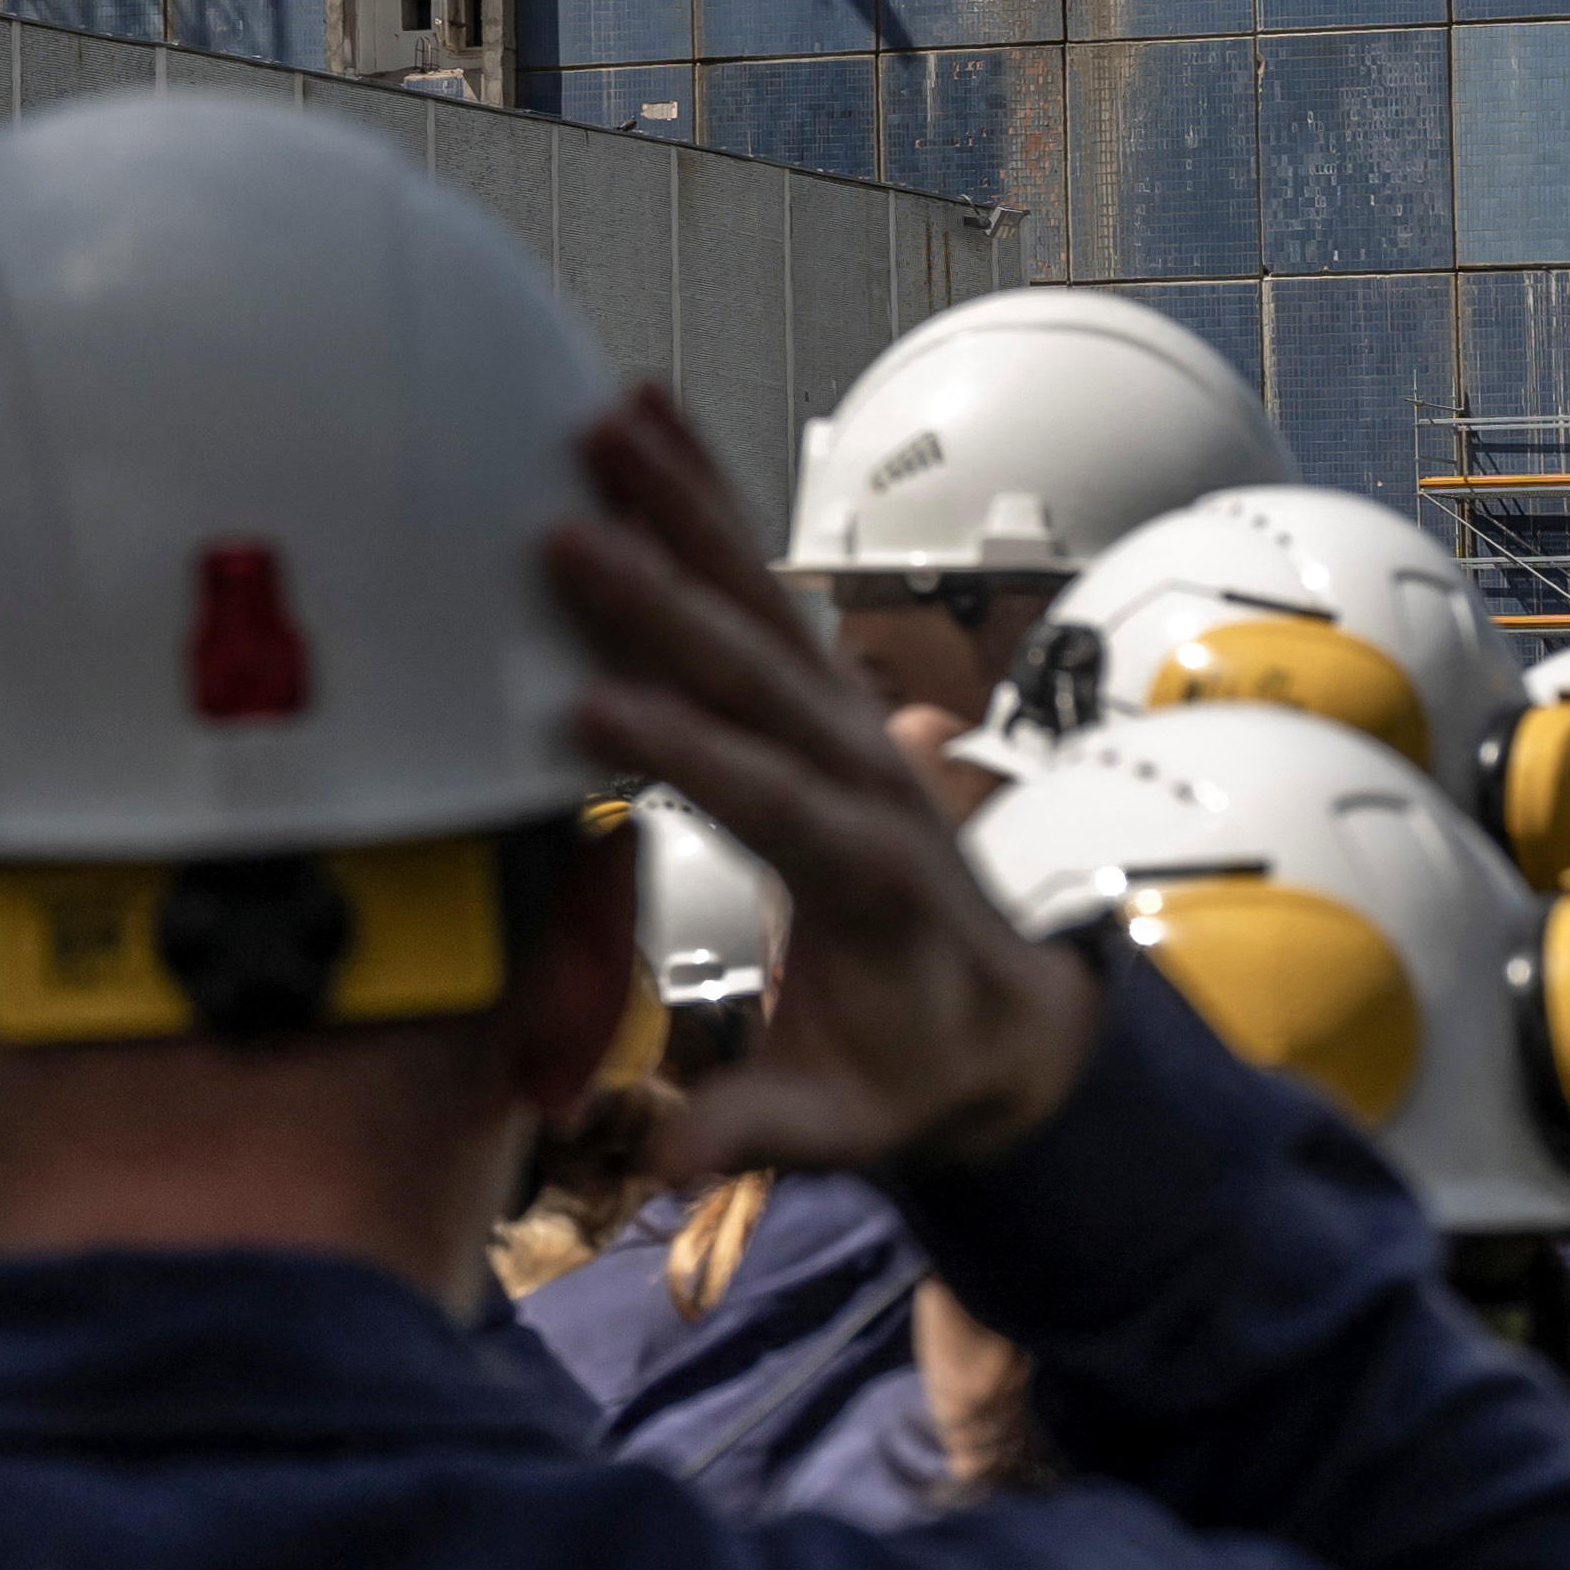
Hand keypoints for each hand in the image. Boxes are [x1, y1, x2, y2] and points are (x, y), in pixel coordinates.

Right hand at [545, 388, 1100, 1182]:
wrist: (1007, 1021)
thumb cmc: (912, 1072)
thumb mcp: (851, 1127)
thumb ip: (761, 1130)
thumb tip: (671, 1156)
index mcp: (867, 875)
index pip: (771, 802)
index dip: (686, 759)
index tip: (589, 711)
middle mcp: (862, 771)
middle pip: (760, 673)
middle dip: (662, 603)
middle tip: (562, 535)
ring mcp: (843, 717)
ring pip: (758, 596)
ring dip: (681, 507)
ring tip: (597, 423)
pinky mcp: (816, 690)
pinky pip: (758, 578)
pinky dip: (703, 491)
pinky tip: (643, 412)